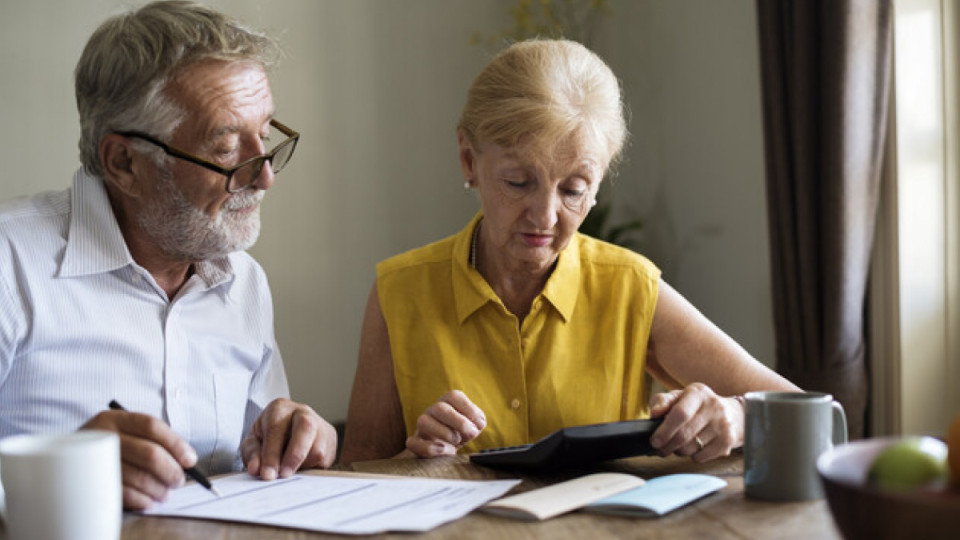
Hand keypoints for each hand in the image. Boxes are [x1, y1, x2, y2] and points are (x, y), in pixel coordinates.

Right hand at [81, 410, 196, 509]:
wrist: (62, 461)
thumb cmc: (107, 448)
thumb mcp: (123, 433)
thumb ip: (152, 440)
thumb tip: (186, 460)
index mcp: (115, 418)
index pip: (152, 426)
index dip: (176, 444)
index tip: (189, 460)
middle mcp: (103, 435)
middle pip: (149, 453)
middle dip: (171, 471)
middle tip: (178, 481)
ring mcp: (94, 459)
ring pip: (139, 476)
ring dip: (159, 489)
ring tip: (165, 494)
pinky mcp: (90, 483)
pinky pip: (124, 494)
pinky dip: (142, 500)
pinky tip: (148, 501)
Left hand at [241, 398, 336, 479]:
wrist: (286, 431)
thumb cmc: (266, 437)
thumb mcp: (253, 442)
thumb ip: (253, 454)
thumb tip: (256, 469)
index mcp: (280, 408)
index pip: (276, 429)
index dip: (272, 454)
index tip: (267, 475)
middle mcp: (303, 412)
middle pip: (306, 428)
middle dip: (295, 454)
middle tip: (284, 475)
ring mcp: (321, 425)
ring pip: (318, 449)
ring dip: (302, 466)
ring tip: (289, 470)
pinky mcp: (331, 440)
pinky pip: (325, 460)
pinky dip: (311, 469)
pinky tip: (299, 467)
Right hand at [405, 390, 485, 457]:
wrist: (444, 451)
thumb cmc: (460, 434)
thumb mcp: (473, 426)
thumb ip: (478, 422)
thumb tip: (477, 424)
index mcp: (447, 402)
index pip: (453, 396)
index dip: (469, 409)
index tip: (479, 425)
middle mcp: (432, 411)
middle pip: (439, 407)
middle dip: (459, 422)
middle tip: (470, 434)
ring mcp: (421, 426)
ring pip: (423, 422)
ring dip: (445, 434)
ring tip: (457, 442)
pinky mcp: (414, 442)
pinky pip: (412, 442)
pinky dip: (429, 448)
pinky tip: (444, 451)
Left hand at [648, 383, 742, 461]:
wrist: (732, 414)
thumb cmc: (697, 406)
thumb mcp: (679, 397)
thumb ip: (662, 402)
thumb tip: (654, 413)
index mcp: (697, 393)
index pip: (680, 413)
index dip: (665, 430)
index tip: (654, 441)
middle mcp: (713, 406)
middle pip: (684, 434)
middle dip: (667, 445)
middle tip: (660, 449)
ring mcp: (723, 424)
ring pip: (691, 448)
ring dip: (679, 451)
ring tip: (677, 446)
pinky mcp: (728, 440)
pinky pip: (701, 457)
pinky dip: (693, 456)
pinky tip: (694, 448)